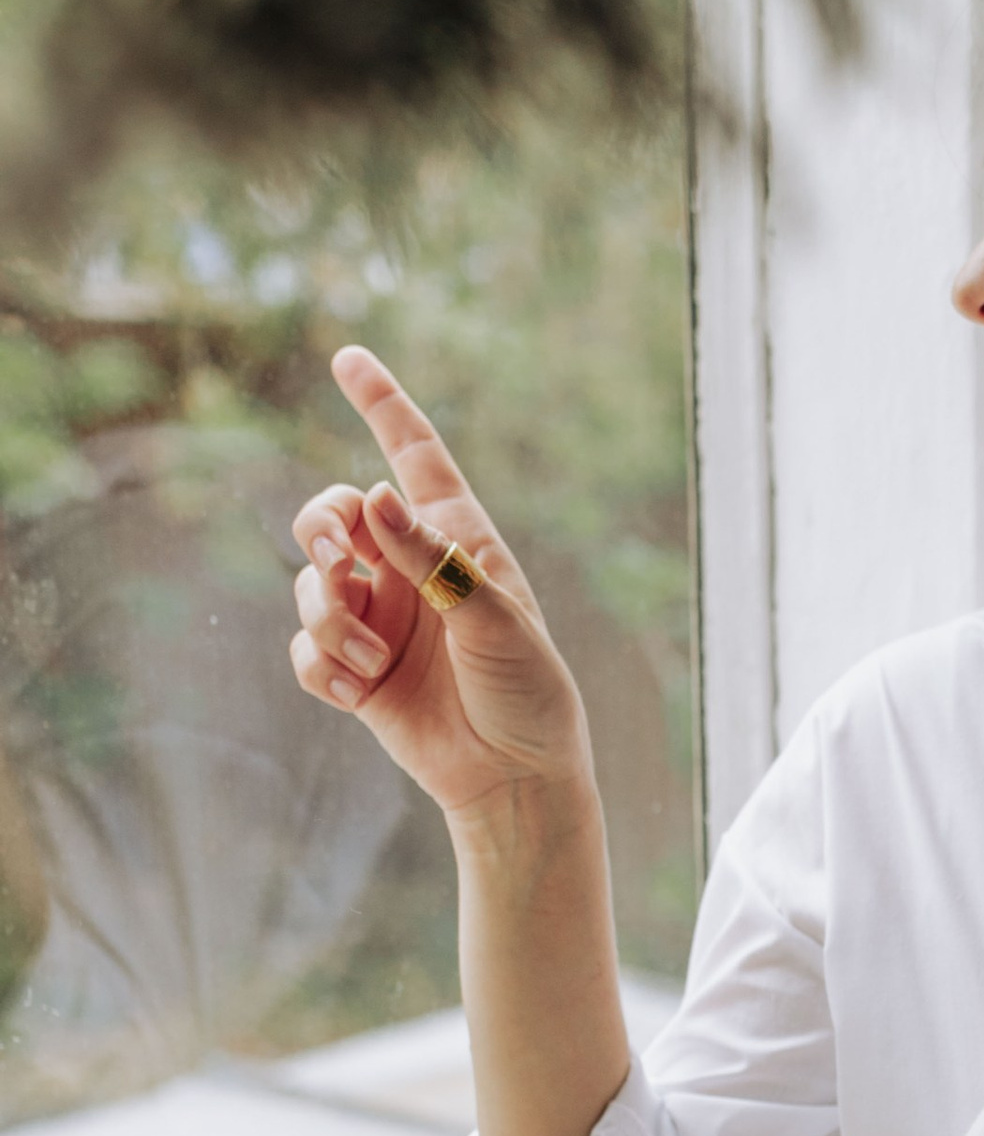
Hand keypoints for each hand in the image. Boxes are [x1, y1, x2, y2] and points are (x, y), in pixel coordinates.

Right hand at [288, 347, 595, 819]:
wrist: (514, 778)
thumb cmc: (527, 691)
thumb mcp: (492, 618)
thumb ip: (432, 559)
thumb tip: (375, 496)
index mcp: (456, 540)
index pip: (413, 456)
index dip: (382, 404)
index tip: (348, 357)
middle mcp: (409, 570)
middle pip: (331, 514)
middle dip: (319, 532)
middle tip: (338, 565)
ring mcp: (379, 619)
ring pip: (309, 585)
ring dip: (328, 619)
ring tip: (370, 662)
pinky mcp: (355, 670)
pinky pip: (305, 650)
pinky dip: (320, 667)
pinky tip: (356, 695)